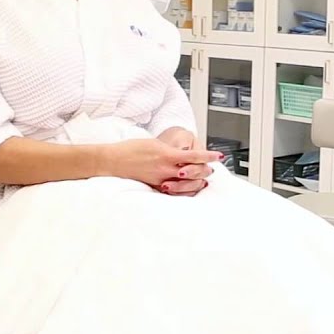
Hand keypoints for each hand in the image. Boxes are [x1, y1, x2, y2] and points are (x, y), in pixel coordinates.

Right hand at [99, 138, 218, 190]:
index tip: (219, 156)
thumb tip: (180, 154)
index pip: (194, 156)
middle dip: (205, 170)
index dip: (208, 157)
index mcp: (166, 154)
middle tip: (212, 168)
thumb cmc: (131, 149)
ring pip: (186, 183)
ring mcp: (161, 179)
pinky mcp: (155, 186)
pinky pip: (174, 189)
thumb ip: (169, 149)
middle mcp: (165, 168)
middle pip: (194, 171)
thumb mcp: (154, 143)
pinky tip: (188, 187)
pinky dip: (184, 188)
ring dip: (197, 181)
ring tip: (203, 179)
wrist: (114, 160)